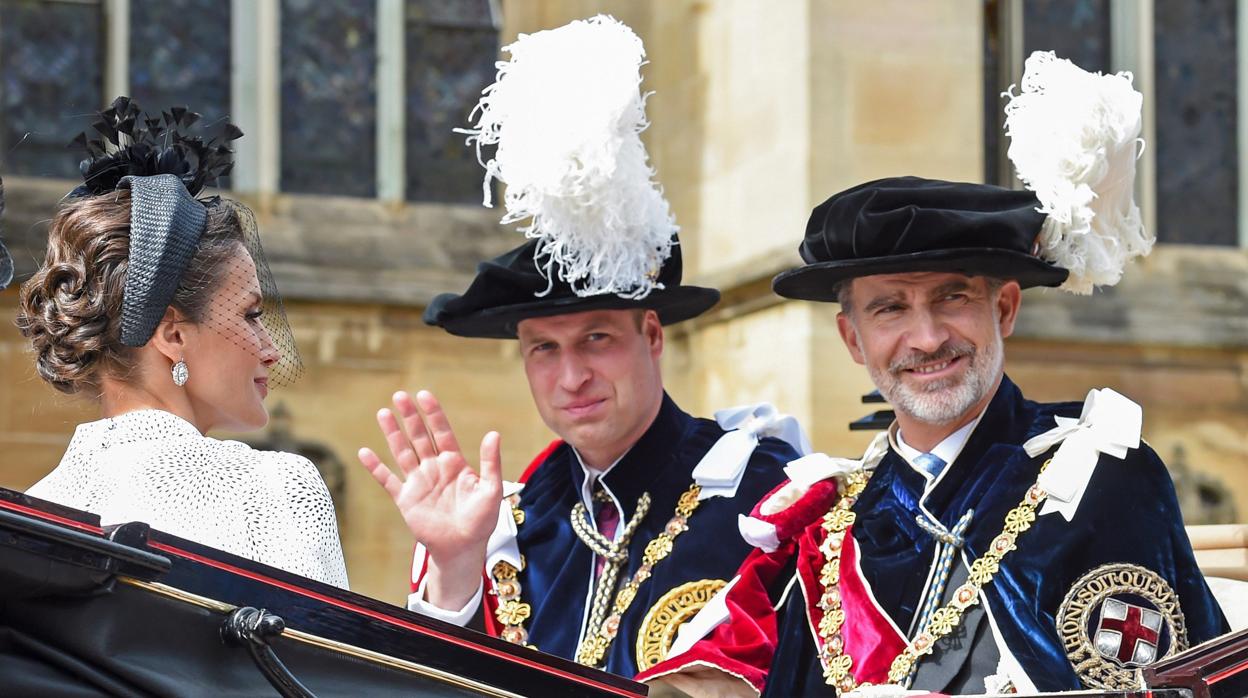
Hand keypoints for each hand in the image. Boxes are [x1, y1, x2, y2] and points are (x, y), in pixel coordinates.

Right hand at [358, 390, 501, 608]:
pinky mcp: (406, 499)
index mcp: (455, 463)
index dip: (433, 414)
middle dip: (410, 417)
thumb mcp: (491, 489)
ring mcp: (419, 482)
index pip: (442, 432)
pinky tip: (365, 452)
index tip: (424, 395)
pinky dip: (376, 467)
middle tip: (399, 396)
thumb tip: (494, 434)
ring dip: (393, 434)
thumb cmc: (481, 520)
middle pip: (420, 437)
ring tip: (383, 413)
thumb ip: (490, 462)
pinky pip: (388, 480)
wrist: (463, 548)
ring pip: (402, 452)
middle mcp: (434, 468)